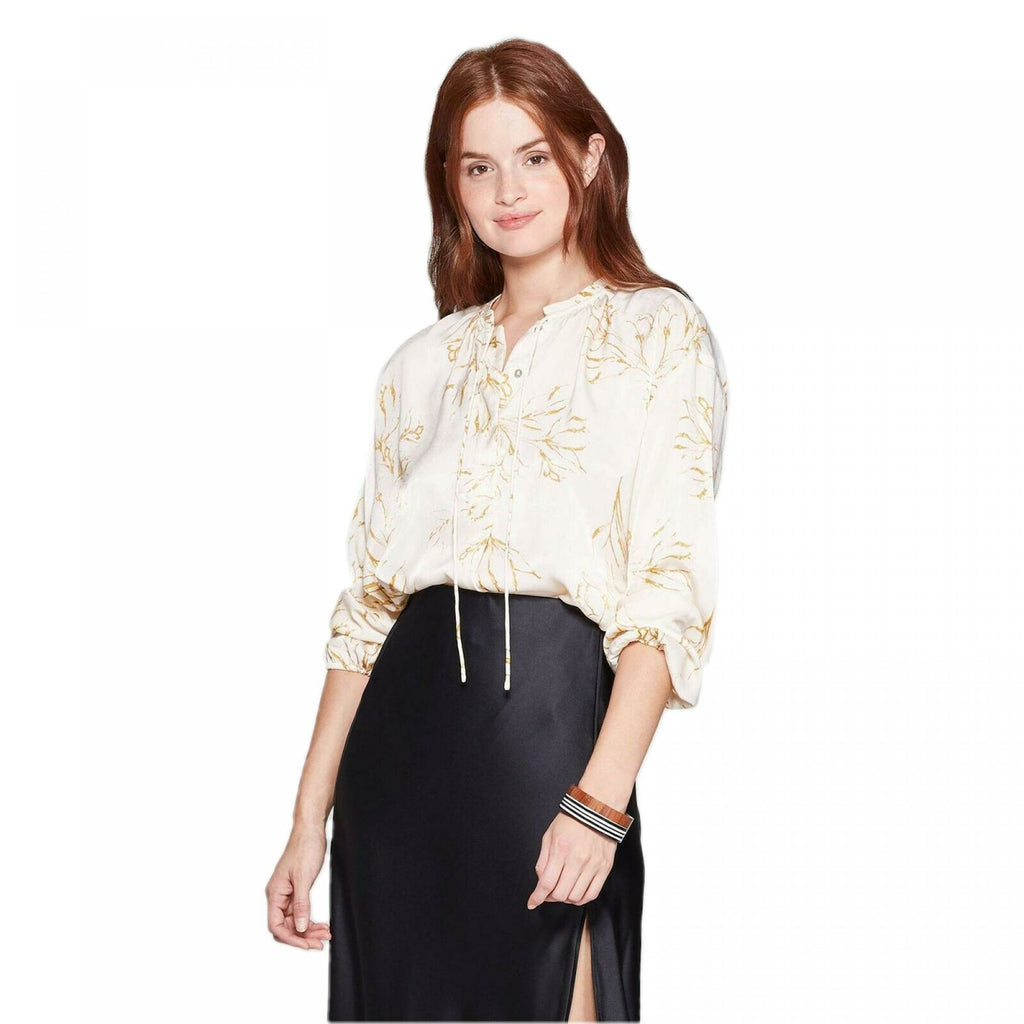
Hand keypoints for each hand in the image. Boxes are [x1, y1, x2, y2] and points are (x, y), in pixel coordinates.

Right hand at [266, 824, 332, 949]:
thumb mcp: (304, 877)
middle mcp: (279, 895)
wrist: (311, 830)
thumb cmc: (304, 847)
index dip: (290, 938)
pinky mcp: (297, 890)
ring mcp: (288, 893)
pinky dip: (311, 920)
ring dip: (309, 930)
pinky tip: (320, 925)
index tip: (306, 945)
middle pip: (286, 926)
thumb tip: (300, 927)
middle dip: (303, 936)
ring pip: (295, 921)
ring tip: (324, 935)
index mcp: (275, 893)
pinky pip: (301, 912)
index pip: (276, 925)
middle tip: (320, 942)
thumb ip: (302, 903)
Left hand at [526, 809, 615, 909]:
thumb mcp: (549, 835)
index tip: (532, 902)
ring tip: (563, 889)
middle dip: (550, 897)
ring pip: (575, 897)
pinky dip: (582, 899)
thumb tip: (541, 881)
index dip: (537, 897)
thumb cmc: (572, 820)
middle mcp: (577, 859)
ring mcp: (592, 865)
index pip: (546, 883)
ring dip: (566, 898)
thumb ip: (543, 859)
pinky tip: (576, 893)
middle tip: (548, 892)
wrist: (597, 810)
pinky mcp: (604, 868)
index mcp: (561, 850)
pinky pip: (592, 894)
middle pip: (560, 894)